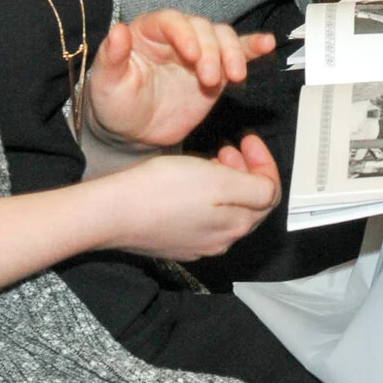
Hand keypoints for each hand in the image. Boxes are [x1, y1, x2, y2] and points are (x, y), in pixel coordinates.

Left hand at [83, 9, 272, 152]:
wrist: (135, 132)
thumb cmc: (116, 104)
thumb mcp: (106, 84)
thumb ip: (112, 57)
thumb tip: (118, 30)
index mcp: (148, 32)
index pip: (171, 21)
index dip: (184, 34)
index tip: (192, 55)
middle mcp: (177, 36)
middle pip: (203, 28)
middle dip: (212, 52)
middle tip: (209, 80)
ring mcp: (201, 51)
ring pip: (223, 37)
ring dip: (233, 54)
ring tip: (235, 77)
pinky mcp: (217, 68)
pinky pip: (239, 51)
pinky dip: (254, 46)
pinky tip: (267, 44)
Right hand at [97, 139, 280, 260]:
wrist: (112, 213)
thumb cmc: (161, 192)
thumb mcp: (220, 179)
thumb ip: (255, 187)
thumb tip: (270, 191)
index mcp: (237, 223)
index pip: (270, 193)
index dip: (264, 162)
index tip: (250, 140)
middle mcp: (221, 239)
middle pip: (250, 202)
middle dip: (247, 170)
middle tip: (232, 147)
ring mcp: (197, 242)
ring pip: (226, 207)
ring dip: (228, 179)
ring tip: (212, 158)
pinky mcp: (176, 240)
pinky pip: (203, 215)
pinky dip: (207, 193)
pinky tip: (192, 179)